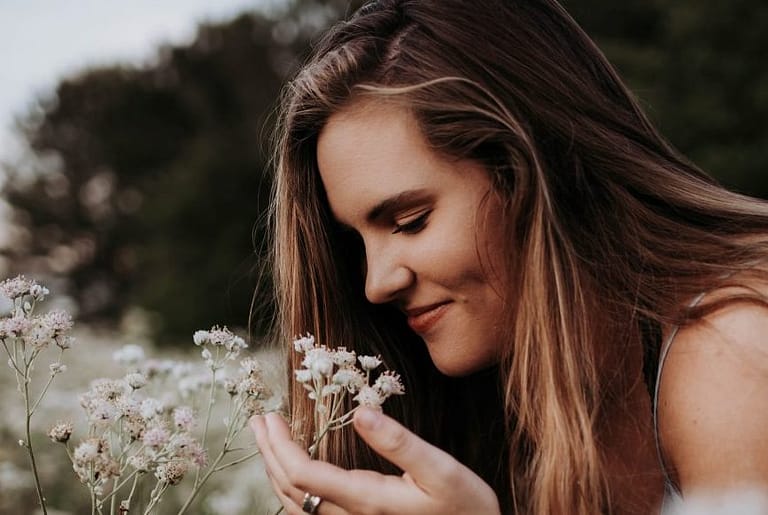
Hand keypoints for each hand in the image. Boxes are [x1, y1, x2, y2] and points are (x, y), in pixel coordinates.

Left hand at [250, 409, 500, 514]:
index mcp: (366, 500)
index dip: (280, 445)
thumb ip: (399, 442)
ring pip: (297, 508)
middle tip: (259, 421)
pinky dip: (293, 493)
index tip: (271, 416)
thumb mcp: (440, 469)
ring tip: (267, 443)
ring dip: (275, 473)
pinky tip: (294, 477)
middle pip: (292, 490)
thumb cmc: (465, 507)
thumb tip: (361, 411)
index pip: (304, 474)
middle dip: (269, 454)